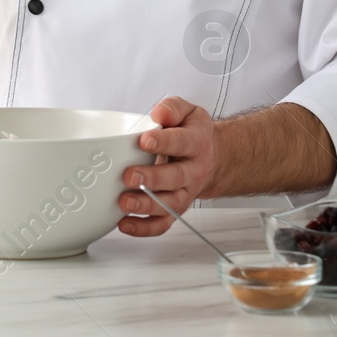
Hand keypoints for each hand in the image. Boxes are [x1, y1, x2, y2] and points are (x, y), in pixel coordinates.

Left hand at [116, 97, 218, 236]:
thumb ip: (172, 109)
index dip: (164, 142)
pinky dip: (144, 228)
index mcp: (196, 143)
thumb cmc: (192, 133)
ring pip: (169, 204)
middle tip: (129, 176)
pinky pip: (163, 223)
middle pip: (175, 178)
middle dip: (152, 179)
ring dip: (146, 205)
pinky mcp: (175, 208)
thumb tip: (159, 114)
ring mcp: (185, 192)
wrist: (212, 158)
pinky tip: (124, 223)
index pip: (182, 142)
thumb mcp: (188, 112)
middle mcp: (193, 170)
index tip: (144, 140)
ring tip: (125, 202)